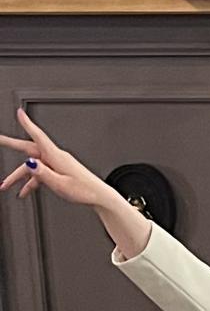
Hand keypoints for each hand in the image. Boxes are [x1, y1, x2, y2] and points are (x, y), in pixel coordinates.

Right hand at [0, 109, 118, 209]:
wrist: (100, 197)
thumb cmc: (85, 191)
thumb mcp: (61, 184)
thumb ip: (43, 174)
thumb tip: (29, 163)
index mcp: (57, 157)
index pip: (39, 136)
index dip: (28, 124)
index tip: (20, 113)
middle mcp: (56, 158)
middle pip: (29, 149)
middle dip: (11, 145)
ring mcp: (56, 164)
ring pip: (32, 166)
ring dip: (18, 176)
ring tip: (5, 186)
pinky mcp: (58, 171)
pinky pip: (40, 174)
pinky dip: (30, 183)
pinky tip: (22, 192)